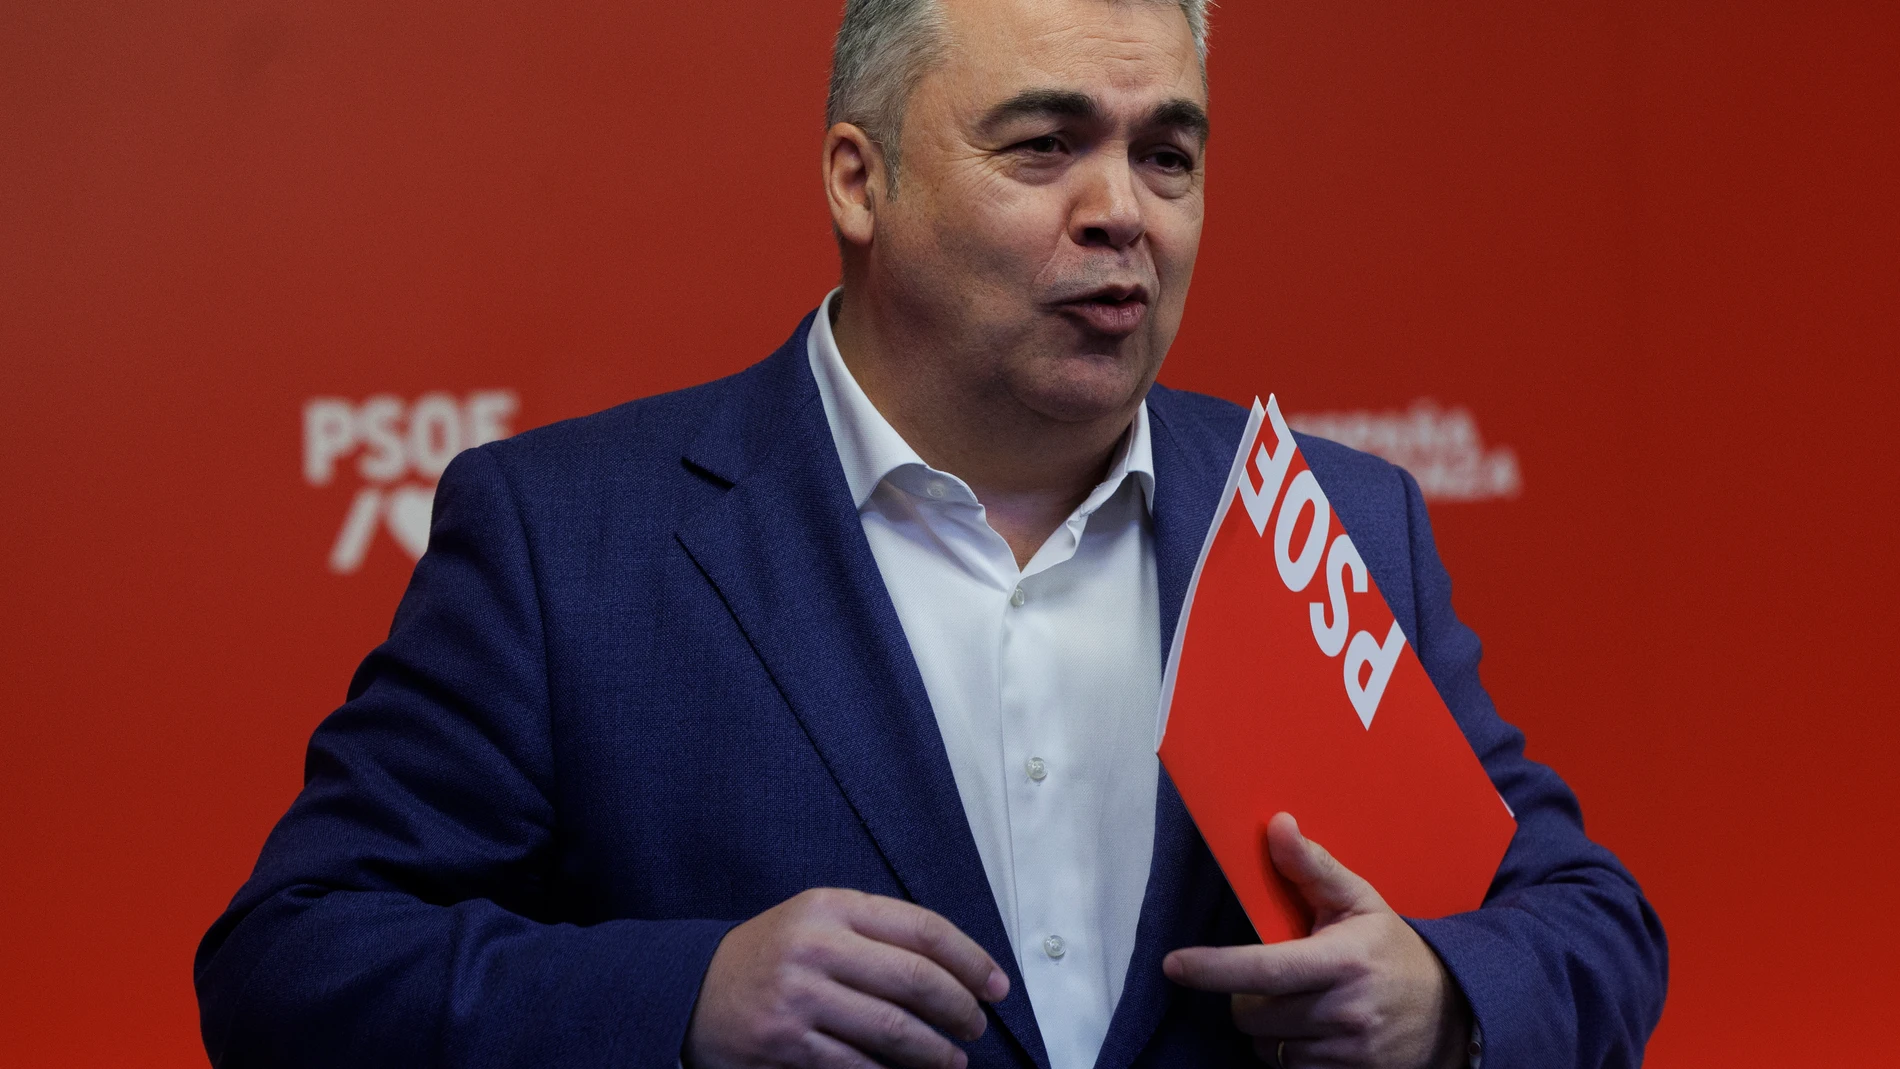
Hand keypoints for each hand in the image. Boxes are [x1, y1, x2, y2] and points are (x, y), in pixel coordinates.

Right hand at [684, 887, 1009, 1068]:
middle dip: (960, 1009)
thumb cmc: (770, 957)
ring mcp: (798, 996)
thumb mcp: (817, 921)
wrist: (690, 990)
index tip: (996, 985)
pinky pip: (856, 1066)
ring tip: (953, 1059)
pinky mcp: (784, 1044)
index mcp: (831, 906)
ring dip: (935, 1052)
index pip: (923, 928)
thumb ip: (877, 933)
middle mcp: (815, 945)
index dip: (971, 960)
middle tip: (976, 1025)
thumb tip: (957, 968)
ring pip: (893, 1029)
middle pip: (916, 979)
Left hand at [1163, 814, 1471, 1068]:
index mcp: (1343, 961)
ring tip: (1298, 1004)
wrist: (1452, 1012)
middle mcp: (1345, 1011)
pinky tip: (1314, 1032)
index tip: (1174, 965)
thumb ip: (1312, 868)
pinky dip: (1289, 1054)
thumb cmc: (1391, 949)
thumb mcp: (1359, 901)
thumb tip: (1276, 825)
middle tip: (1273, 979)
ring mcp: (1349, 1054)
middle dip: (1246, 996)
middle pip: (1253, 1014)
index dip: (1213, 968)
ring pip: (1267, 1047)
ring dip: (1269, 1029)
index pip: (1265, 970)